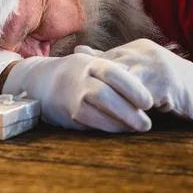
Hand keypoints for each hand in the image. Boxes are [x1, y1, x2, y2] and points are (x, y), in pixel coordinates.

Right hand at [2, 53, 153, 132]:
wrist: (41, 82)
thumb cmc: (79, 73)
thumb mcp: (94, 63)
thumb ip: (117, 70)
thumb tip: (150, 80)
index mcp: (91, 64)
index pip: (113, 74)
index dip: (133, 89)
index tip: (149, 102)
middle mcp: (79, 79)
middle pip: (104, 95)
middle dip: (128, 111)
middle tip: (147, 123)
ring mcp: (71, 97)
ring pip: (96, 112)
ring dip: (120, 123)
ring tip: (138, 128)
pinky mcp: (68, 114)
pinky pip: (89, 123)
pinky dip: (107, 128)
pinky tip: (121, 130)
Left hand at [75, 39, 192, 122]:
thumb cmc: (164, 83)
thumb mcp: (137, 70)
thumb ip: (109, 61)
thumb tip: (79, 49)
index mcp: (133, 49)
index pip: (103, 60)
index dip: (89, 76)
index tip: (74, 86)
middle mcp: (142, 53)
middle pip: (109, 70)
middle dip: (95, 87)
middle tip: (79, 102)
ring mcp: (154, 65)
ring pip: (122, 83)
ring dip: (110, 99)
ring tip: (96, 112)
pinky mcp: (165, 82)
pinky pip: (140, 97)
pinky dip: (129, 109)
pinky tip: (119, 119)